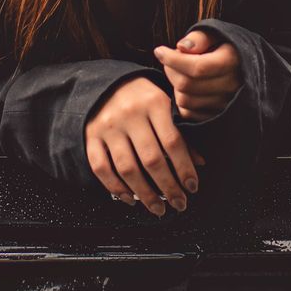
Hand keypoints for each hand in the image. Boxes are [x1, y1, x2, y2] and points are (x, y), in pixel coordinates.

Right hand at [85, 76, 205, 216]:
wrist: (106, 81)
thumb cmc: (142, 96)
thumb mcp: (165, 104)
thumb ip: (180, 131)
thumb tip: (199, 163)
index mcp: (154, 102)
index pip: (173, 142)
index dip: (184, 169)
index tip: (192, 187)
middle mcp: (130, 113)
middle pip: (151, 159)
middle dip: (168, 187)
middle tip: (179, 204)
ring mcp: (108, 126)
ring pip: (128, 168)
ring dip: (145, 194)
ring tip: (158, 208)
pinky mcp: (90, 136)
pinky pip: (101, 168)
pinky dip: (116, 188)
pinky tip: (131, 198)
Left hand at [153, 29, 242, 121]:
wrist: (241, 66)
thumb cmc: (222, 46)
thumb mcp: (214, 34)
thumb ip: (199, 38)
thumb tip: (181, 47)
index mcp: (232, 62)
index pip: (197, 67)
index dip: (173, 59)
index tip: (159, 51)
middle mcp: (232, 86)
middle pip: (187, 84)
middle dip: (171, 70)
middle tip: (169, 59)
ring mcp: (226, 104)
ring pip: (185, 100)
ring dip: (175, 85)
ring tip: (179, 72)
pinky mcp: (217, 116)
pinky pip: (188, 113)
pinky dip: (180, 99)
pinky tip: (184, 86)